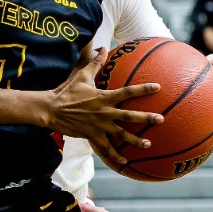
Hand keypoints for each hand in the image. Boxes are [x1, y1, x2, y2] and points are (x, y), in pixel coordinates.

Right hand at [44, 48, 160, 164]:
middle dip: (146, 118)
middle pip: (130, 116)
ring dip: (135, 140)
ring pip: (121, 135)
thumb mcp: (81, 75)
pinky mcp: (92, 136)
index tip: (158, 87)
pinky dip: (115, 156)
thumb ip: (95, 63)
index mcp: (104, 97)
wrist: (51, 110)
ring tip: (148, 144)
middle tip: (161, 119)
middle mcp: (104, 112)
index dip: (143, 89)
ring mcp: (99, 126)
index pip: (128, 91)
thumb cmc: (67, 91)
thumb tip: (103, 48)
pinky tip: (125, 162)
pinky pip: (106, 149)